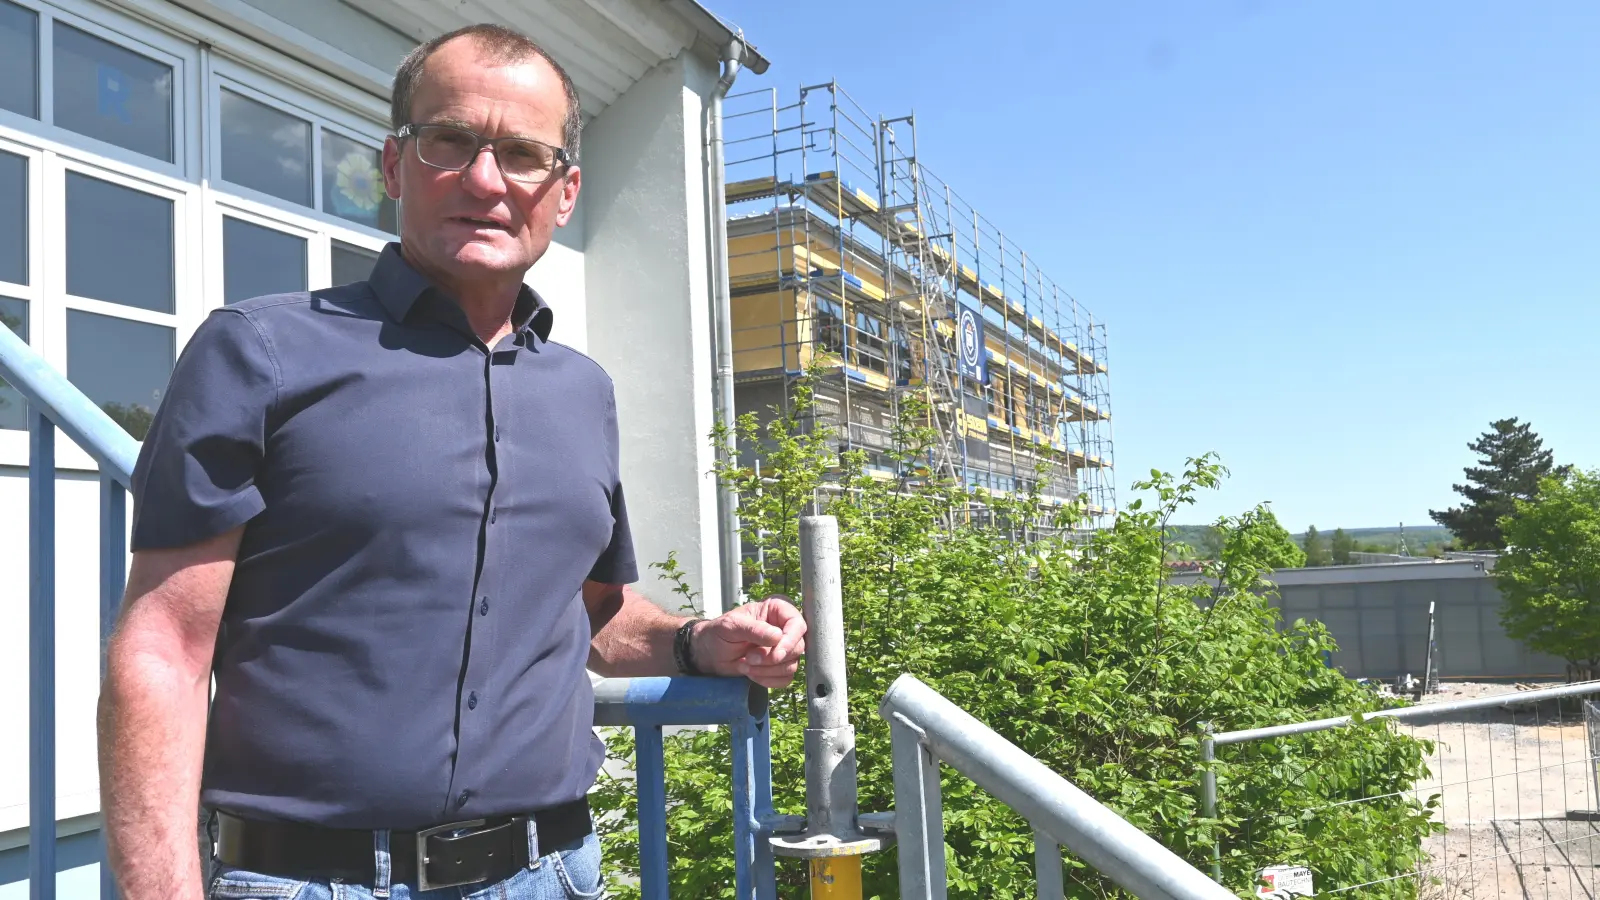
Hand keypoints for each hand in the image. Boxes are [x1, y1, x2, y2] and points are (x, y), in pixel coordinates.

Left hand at [691, 595, 805, 688]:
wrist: (710, 653)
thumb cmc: (718, 633)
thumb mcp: (731, 626)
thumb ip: (754, 629)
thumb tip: (777, 637)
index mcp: (776, 610)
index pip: (797, 625)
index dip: (790, 641)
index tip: (776, 654)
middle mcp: (784, 628)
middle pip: (798, 647)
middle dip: (772, 659)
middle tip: (749, 658)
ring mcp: (783, 648)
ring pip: (791, 665)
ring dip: (767, 671)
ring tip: (745, 665)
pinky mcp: (779, 666)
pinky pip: (785, 679)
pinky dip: (768, 680)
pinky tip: (752, 674)